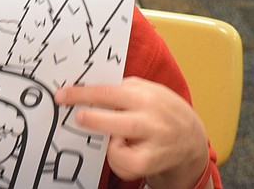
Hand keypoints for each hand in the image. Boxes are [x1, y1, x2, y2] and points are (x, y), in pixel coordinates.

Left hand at [55, 77, 209, 188]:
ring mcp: (153, 144)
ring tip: (117, 136)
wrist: (191, 138)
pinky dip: (117, 159)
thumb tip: (88, 90)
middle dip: (93, 119)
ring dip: (109, 143)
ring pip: (116, 149)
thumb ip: (123, 88)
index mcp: (146, 96)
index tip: (62, 95)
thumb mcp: (148, 89)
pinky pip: (123, 165)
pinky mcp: (151, 163)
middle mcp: (151, 120)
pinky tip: (125, 150)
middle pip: (115, 122)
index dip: (81, 94)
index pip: (108, 93)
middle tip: (80, 117)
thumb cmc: (162, 109)